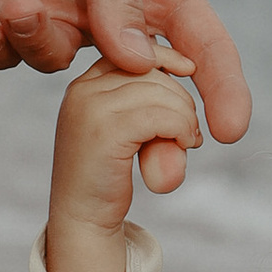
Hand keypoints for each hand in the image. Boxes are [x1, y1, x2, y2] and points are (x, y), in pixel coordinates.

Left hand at [0, 0, 251, 143]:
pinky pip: (7, 58)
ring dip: (42, 49)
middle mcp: (109, 10)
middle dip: (150, 130)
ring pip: (63, 72)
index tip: (227, 131)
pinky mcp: (3, 17)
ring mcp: (58, 16)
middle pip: (140, 86)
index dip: (221, 88)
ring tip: (22, 10)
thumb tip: (135, 63)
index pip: (200, 43)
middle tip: (158, 171)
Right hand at [44, 46, 205, 271]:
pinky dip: (181, 128)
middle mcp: (82, 88)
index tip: (188, 71)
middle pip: (152, 69)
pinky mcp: (105, 131)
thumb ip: (147, 95)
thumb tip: (185, 63)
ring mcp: (90, 107)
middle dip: (180, 98)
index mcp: (85, 84)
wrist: (85, 222)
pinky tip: (182, 145)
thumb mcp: (129, 128)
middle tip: (186, 133)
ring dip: (185, 117)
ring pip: (161, 92)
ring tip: (185, 143)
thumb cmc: (110, 178)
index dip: (166, 58)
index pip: (133, 50)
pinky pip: (162, 114)